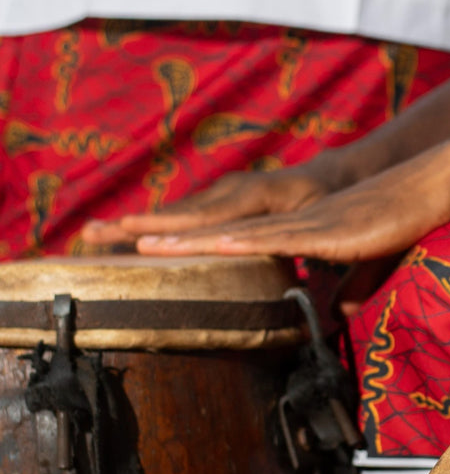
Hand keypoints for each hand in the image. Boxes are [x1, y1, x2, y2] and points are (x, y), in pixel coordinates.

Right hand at [82, 164, 334, 245]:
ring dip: (134, 222)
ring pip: (175, 211)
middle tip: (94, 233)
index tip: (142, 242)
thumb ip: (325, 259)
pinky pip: (182, 212)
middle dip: (136, 224)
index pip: (212, 219)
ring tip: (92, 233)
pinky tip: (123, 233)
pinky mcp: (218, 197)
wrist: (332, 172)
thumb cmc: (333, 204)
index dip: (177, 232)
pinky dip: (153, 221)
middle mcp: (234, 190)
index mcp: (259, 197)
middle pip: (179, 213)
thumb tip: (323, 300)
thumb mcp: (330, 227)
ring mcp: (223, 191)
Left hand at [130, 157, 449, 261]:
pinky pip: (275, 238)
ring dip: (187, 238)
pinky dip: (238, 243)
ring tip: (137, 244)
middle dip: (160, 233)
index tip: (140, 248)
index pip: (227, 237)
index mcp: (294, 227)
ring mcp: (306, 221)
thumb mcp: (369, 261)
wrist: (436, 184)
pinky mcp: (327, 230)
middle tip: (105, 238)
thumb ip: (351, 287)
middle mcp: (289, 219)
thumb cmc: (406, 219)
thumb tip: (341, 315)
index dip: (184, 241)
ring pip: (235, 231)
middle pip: (215, 227)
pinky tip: (207, 246)